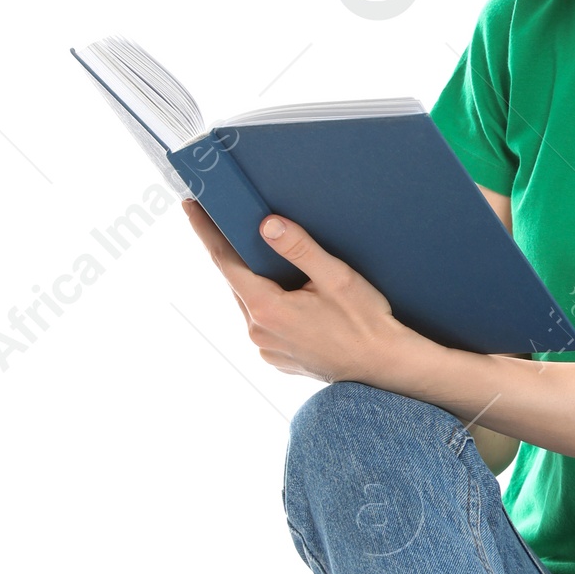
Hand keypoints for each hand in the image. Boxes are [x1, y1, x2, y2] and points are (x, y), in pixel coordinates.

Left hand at [183, 200, 425, 386]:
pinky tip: (291, 297)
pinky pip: (263, 323)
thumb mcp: (336, 277)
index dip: (206, 231)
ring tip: (273, 263)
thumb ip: (299, 248)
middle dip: (236, 253)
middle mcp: (258, 331)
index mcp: (267, 308)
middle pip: (237, 281)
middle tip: (235, 224)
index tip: (190, 206)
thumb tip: (266, 224)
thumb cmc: (365, 322)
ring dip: (256, 282)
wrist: (384, 367)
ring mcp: (266, 348)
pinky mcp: (276, 358)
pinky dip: (269, 305)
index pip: (225, 261)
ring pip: (250, 303)